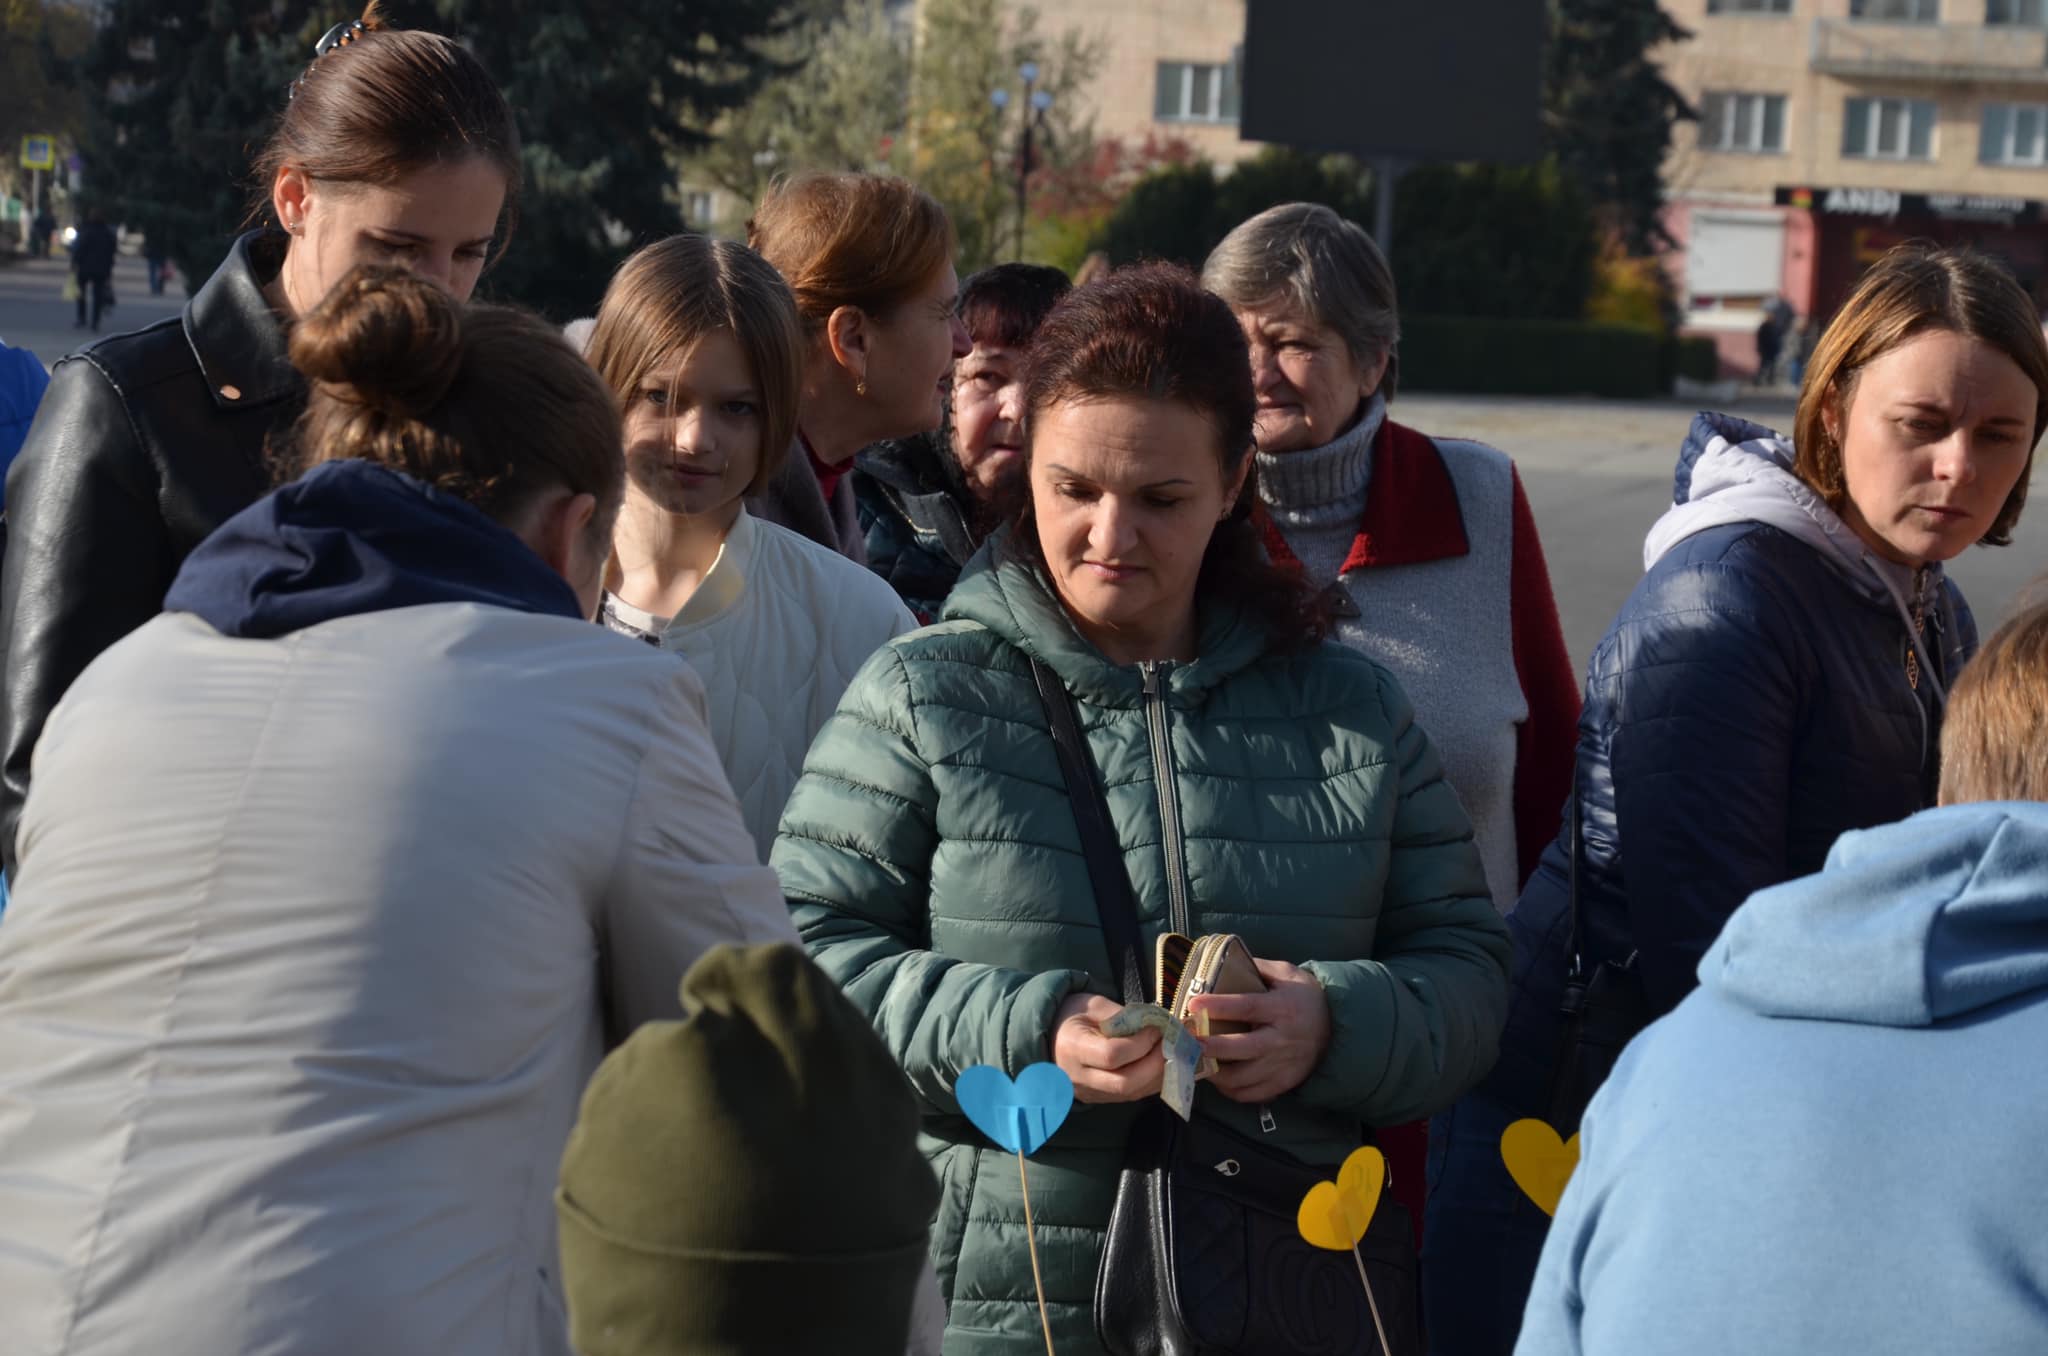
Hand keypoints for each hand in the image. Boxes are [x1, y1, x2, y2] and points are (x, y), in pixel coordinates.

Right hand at [1050, 993, 1165, 1103]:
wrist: (1051, 1036)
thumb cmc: (1072, 1015)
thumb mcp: (1094, 1005)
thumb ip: (1123, 1016)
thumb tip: (1157, 1026)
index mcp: (1072, 1047)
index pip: (1111, 1055)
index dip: (1140, 1043)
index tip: (1156, 1028)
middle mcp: (1078, 1077)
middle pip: (1124, 1083)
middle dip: (1155, 1064)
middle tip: (1171, 1044)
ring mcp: (1088, 1092)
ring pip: (1130, 1094)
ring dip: (1158, 1076)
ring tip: (1172, 1054)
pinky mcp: (1099, 1099)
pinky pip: (1130, 1096)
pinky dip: (1151, 1082)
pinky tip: (1162, 1065)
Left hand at [1186, 958, 1330, 1103]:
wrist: (1338, 1026)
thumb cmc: (1304, 996)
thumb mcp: (1286, 973)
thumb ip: (1256, 968)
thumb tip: (1221, 963)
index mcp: (1282, 1007)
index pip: (1247, 1006)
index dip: (1219, 1006)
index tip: (1193, 1003)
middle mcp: (1283, 1039)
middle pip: (1242, 1048)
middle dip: (1211, 1046)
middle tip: (1188, 1041)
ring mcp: (1284, 1065)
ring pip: (1243, 1078)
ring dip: (1215, 1072)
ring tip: (1199, 1060)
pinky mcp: (1284, 1082)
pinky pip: (1252, 1094)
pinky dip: (1231, 1090)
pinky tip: (1219, 1077)